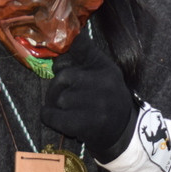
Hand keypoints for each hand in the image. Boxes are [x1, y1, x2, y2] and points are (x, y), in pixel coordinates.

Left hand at [41, 34, 134, 160]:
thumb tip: (61, 39)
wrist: (122, 132)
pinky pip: (52, 116)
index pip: (81, 46)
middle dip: (56, 86)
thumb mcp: (103, 73)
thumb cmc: (107, 98)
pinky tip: (53, 116)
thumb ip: (84, 55)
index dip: (64, 49)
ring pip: (57, 97)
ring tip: (63, 108)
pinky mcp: (84, 125)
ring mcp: (95, 105)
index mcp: (106, 68)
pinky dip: (48, 116)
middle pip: (62, 77)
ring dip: (53, 103)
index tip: (57, 59)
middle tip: (59, 94)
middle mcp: (103, 83)